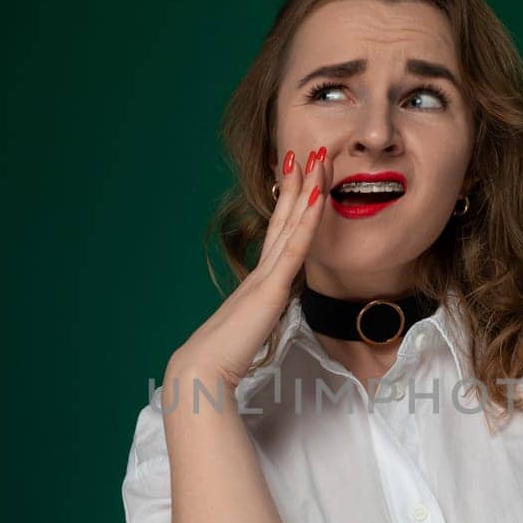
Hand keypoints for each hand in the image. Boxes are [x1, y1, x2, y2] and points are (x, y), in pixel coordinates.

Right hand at [169, 144, 329, 388]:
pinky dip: (308, 220)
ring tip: (316, 158)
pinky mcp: (272, 287)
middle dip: (297, 186)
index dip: (289, 207)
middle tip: (307, 154)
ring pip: (291, 224)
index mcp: (258, 283)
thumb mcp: (250, 333)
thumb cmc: (223, 358)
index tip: (297, 180)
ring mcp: (267, 276)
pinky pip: (295, 247)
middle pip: (284, 220)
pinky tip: (319, 195)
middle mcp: (262, 271)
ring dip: (306, 189)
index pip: (278, 237)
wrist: (203, 368)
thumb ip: (260, 319)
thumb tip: (268, 316)